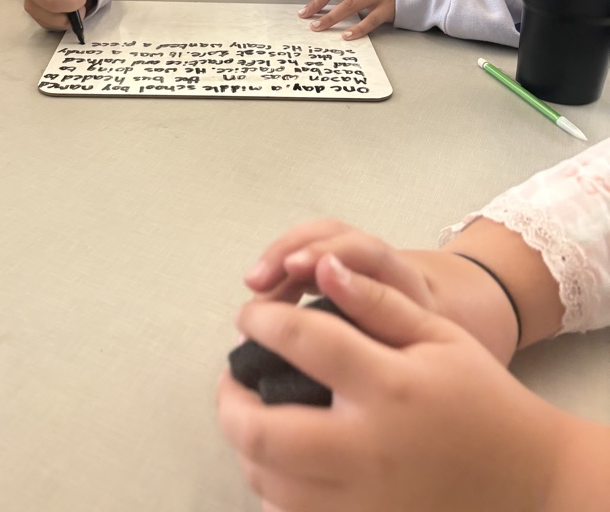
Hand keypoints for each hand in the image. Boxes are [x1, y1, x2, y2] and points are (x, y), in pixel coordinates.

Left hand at [218, 254, 565, 511]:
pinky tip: (281, 455)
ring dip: (244, 440)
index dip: (262, 322)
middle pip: (261, 429)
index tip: (249, 315)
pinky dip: (269, 483)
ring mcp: (360, 501)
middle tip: (234, 372)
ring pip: (265, 478)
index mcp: (388, 387)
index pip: (301, 342)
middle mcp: (366, 449)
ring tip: (252, 408)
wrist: (526, 480)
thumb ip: (377, 300)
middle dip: (230, 396)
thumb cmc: (479, 396)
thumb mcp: (438, 335)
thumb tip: (324, 267)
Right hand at [244, 220, 519, 363]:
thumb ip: (400, 363)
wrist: (475, 317)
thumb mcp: (435, 365)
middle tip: (261, 282)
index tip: (309, 274)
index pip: (373, 258)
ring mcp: (363, 261)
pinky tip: (262, 294)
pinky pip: (311, 252)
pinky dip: (282, 267)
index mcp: (411, 288)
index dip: (338, 262)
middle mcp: (385, 265)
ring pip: (320, 236)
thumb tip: (357, 386)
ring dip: (281, 254)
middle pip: (339, 234)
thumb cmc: (447, 358)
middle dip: (296, 248)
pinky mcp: (345, 265)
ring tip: (253, 285)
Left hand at [298, 0, 396, 38]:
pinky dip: (357, 29)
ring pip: (348, 5)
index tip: (307, 10)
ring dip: (330, 17)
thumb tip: (326, 4)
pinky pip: (369, 20)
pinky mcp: (387, 10)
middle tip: (306, 17)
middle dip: (317, 2)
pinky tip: (347, 36)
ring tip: (317, 27)